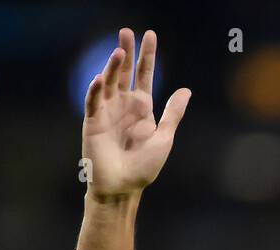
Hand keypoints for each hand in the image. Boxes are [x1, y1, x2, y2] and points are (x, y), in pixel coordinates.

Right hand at [83, 28, 190, 200]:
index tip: (150, 36)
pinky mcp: (93, 123)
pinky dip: (96, 90)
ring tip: (119, 51)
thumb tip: (186, 90)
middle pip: (124, 72)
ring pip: (109, 83)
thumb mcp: (164, 137)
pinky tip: (101, 77)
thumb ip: (172, 113)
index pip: (144, 75)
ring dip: (113, 67)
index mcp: (141, 108)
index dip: (147, 56)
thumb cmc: (144, 167)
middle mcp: (123, 105)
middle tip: (127, 32)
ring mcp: (107, 112)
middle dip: (126, 52)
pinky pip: (93, 102)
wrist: (124, 188)